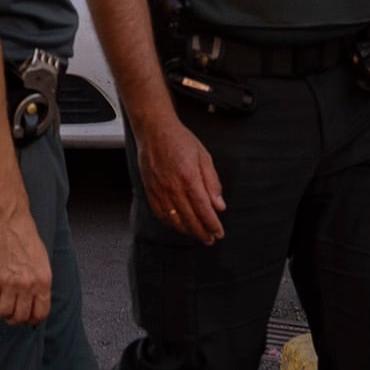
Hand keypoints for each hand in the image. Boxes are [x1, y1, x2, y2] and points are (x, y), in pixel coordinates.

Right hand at [0, 207, 53, 324]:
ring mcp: (9, 283)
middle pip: (20, 317)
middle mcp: (28, 285)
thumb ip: (39, 282)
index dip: (31, 320)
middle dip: (14, 319)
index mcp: (43, 281)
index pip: (40, 313)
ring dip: (0, 313)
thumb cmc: (24, 236)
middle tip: (8, 314)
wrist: (8, 219)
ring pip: (4, 313)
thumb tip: (35, 301)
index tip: (25, 319)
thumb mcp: (41, 261)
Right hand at [131, 101, 225, 243]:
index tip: (219, 232)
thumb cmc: (179, 140)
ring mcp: (159, 190)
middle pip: (190, 219)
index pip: (203, 209)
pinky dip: (171, 223)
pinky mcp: (150, 190)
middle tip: (210, 239)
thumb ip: (212, 183)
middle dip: (202, 232)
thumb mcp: (204, 157)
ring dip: (188, 231)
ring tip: (198, 235)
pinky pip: (160, 213)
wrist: (154, 130)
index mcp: (189, 178)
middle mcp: (173, 187)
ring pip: (174, 220)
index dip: (212, 224)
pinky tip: (179, 226)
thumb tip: (219, 205)